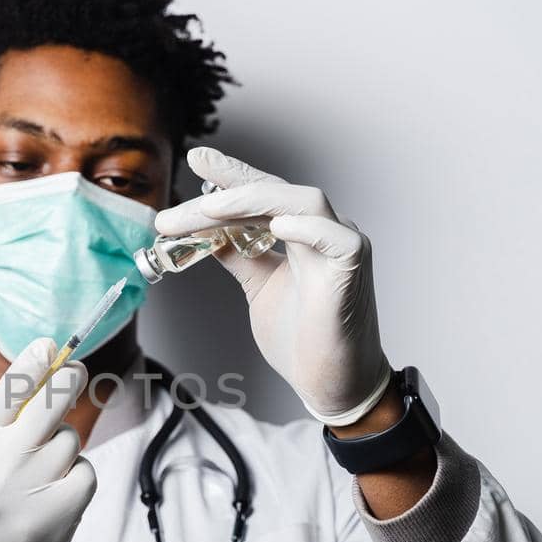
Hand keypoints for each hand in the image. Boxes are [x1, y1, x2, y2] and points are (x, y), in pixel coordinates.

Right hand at [0, 338, 98, 541]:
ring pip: (68, 439)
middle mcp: (2, 462)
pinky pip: (84, 473)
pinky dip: (76, 479)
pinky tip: (53, 499)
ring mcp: (33, 488)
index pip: (8, 389)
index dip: (33, 362)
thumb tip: (15, 393)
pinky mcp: (60, 515)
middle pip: (51, 400)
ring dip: (61, 447)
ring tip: (37, 477)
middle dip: (68, 377)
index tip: (50, 344)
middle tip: (75, 368)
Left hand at [156, 146, 392, 425]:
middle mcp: (322, 231)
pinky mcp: (353, 270)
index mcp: (300, 233)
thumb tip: (206, 234)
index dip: (232, 175)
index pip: (263, 193)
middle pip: (275, 191)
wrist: (331, 384)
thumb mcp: (258, 287)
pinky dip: (307, 228)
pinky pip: (336, 238)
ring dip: (255, 199)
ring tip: (212, 207)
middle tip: (187, 186)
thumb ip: (239, 256)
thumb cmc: (303, 338)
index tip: (196, 158)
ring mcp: (342, 245)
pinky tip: (277, 225)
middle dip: (229, 185)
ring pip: (304, 202)